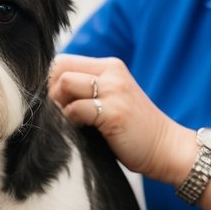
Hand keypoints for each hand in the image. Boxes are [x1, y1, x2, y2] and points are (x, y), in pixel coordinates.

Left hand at [48, 54, 188, 182]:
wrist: (166, 148)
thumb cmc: (131, 128)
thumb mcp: (110, 98)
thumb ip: (84, 90)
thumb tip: (44, 92)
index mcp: (109, 66)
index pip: (63, 61)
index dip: (52, 82)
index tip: (59, 103)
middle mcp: (112, 72)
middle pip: (59, 69)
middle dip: (52, 93)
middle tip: (64, 113)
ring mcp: (114, 91)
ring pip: (64, 85)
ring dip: (60, 106)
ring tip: (75, 121)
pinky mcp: (114, 112)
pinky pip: (75, 109)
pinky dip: (72, 121)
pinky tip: (84, 129)